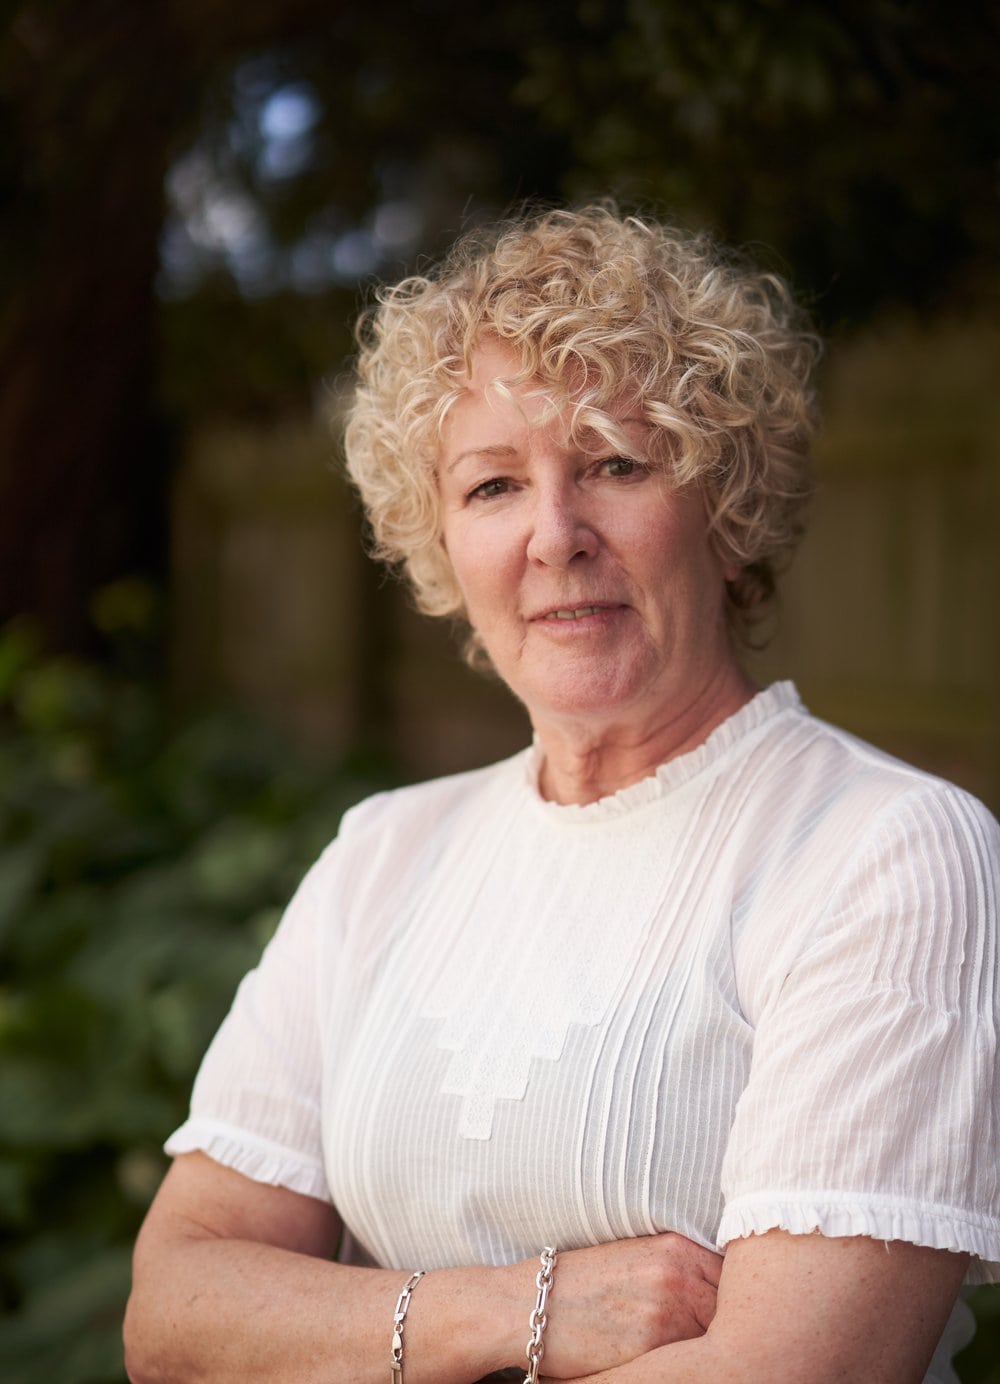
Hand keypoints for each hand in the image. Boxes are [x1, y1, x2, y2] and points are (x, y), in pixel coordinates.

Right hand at [524, 1232, 721, 1379]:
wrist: (526, 1306)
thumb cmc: (578, 1285)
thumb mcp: (633, 1259)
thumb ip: (677, 1270)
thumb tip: (718, 1293)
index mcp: (675, 1247)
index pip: (732, 1275)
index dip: (736, 1298)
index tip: (735, 1313)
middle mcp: (677, 1274)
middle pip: (732, 1307)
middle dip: (731, 1325)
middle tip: (726, 1339)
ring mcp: (667, 1310)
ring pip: (717, 1336)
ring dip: (713, 1347)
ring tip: (705, 1357)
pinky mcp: (651, 1345)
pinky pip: (689, 1360)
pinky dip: (688, 1364)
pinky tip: (675, 1366)